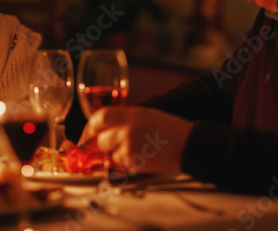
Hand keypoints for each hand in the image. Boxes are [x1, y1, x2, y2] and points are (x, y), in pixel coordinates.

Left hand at [78, 106, 194, 173]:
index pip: (99, 118)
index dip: (92, 126)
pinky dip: (125, 162)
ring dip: (115, 153)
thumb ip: (121, 118)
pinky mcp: (133, 163)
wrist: (186, 144)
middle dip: (105, 143)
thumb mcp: (142, 114)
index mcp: (130, 115)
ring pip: (109, 154)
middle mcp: (127, 131)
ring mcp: (129, 148)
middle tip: (117, 142)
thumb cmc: (167, 128)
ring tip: (134, 147)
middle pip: (101, 139)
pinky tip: (139, 155)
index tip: (91, 132)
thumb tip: (101, 127)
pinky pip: (119, 164)